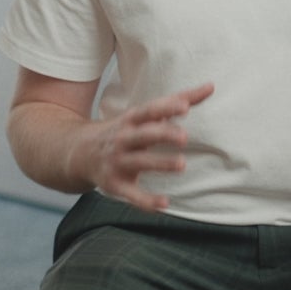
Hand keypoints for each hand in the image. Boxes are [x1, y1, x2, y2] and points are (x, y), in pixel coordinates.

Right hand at [72, 83, 212, 211]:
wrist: (79, 152)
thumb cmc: (124, 130)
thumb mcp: (144, 114)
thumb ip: (178, 101)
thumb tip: (211, 86)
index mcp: (131, 120)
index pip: (149, 111)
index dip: (166, 108)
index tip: (184, 106)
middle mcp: (123, 139)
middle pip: (143, 134)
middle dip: (162, 134)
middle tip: (184, 137)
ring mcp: (117, 162)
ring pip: (138, 162)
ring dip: (159, 163)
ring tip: (181, 164)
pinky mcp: (115, 185)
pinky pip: (132, 194)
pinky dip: (147, 200)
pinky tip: (165, 203)